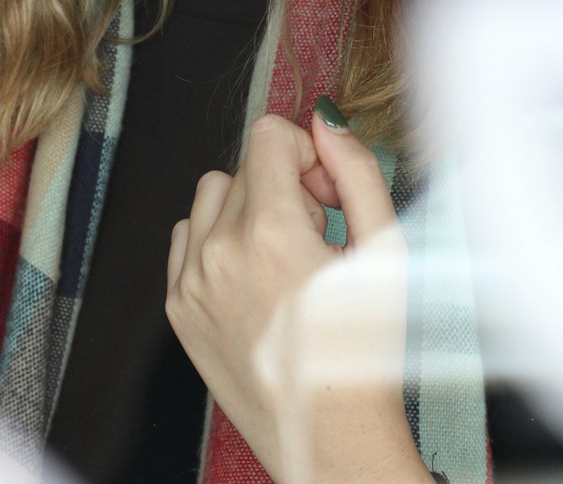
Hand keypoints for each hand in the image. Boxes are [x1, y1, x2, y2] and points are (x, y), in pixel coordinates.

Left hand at [165, 105, 430, 483]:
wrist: (330, 442)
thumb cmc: (365, 355)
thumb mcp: (384, 251)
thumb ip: (356, 170)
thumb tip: (326, 120)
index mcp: (270, 233)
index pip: (268, 134)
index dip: (307, 155)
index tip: (327, 196)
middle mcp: (219, 253)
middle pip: (247, 166)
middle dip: (286, 185)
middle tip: (320, 234)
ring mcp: (191, 283)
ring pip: (212, 195)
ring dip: (248, 208)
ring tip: (285, 255)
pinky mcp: (178, 310)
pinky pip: (187, 236)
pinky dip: (218, 241)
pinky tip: (256, 276)